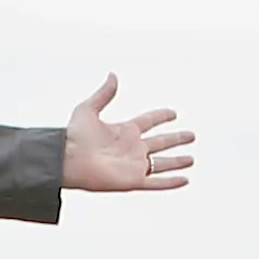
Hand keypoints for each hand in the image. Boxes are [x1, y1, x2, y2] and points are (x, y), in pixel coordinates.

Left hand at [63, 76, 193, 194]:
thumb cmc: (73, 136)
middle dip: (176, 139)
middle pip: (160, 142)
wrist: (67, 160)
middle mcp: (132, 148)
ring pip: (161, 163)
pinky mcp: (133, 180)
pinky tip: (185, 180)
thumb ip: (103, 94)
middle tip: (191, 136)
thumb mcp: (88, 110)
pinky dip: (171, 182)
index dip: (161, 117)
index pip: (149, 121)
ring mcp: (133, 165)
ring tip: (192, 160)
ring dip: (177, 162)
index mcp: (124, 130)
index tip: (173, 114)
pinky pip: (156, 182)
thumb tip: (112, 75)